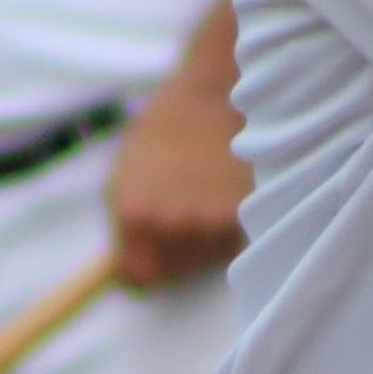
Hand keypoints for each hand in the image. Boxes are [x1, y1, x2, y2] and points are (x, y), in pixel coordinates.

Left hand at [102, 93, 247, 290]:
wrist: (217, 94)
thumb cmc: (165, 131)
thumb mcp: (123, 176)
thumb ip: (124, 228)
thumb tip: (131, 276)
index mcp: (135, 216)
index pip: (139, 279)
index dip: (145, 267)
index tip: (152, 253)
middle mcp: (173, 225)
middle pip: (177, 271)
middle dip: (177, 250)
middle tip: (184, 207)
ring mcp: (213, 222)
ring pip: (208, 256)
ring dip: (207, 236)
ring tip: (208, 194)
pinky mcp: (249, 214)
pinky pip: (236, 240)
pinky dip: (235, 224)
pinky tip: (229, 192)